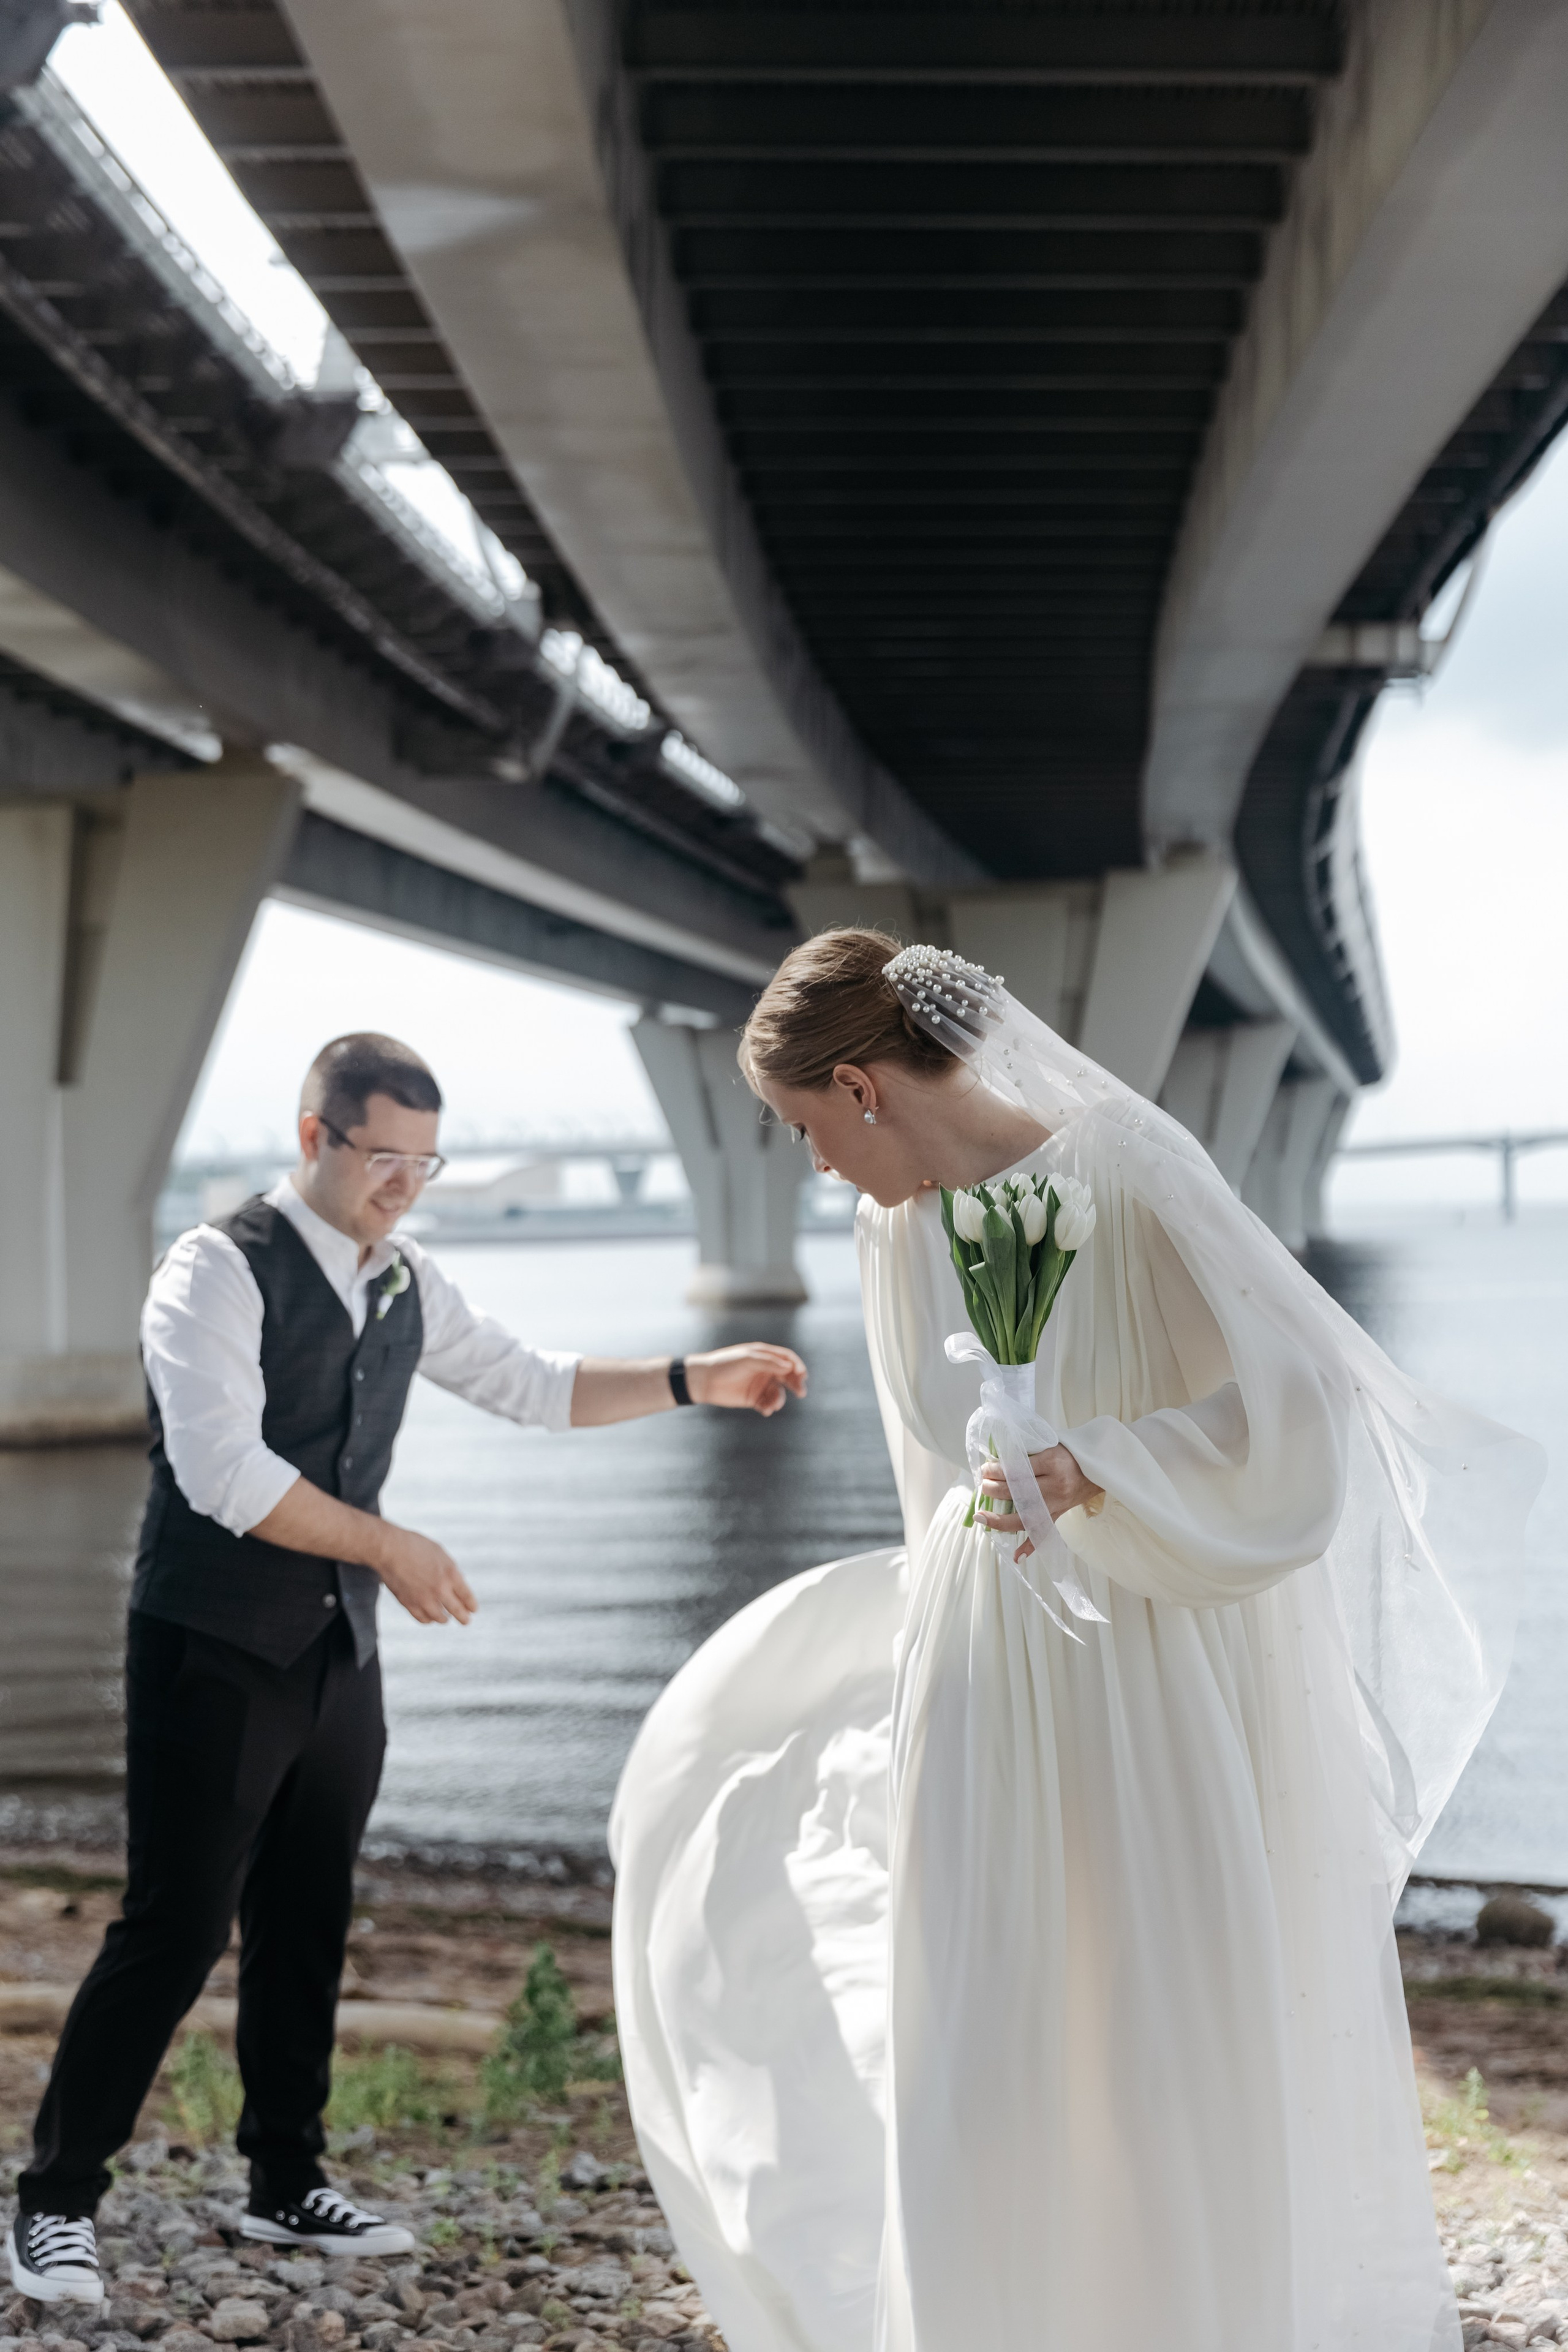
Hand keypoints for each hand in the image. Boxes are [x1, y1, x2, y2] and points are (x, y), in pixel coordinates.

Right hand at [372, 1523, 477, 1625]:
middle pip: (457, 1611)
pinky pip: (423, 1619)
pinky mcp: (409, 1604)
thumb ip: (450, 1571)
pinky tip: (430, 1617)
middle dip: (464, 1618)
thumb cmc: (415, 1546)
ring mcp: (424, 1599)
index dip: (471, 1605)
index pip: (467, 1597)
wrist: (390, 1549)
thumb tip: (456, 1586)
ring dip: (445, 1619)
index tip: (473, 1610)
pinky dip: (428, 1619)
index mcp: (450, 1574)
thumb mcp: (440, 1553)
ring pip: (440, 1619)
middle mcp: (440, 1589)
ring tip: (446, 1618)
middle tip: (466, 1621)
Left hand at [687, 1343, 807, 1415]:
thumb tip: (789, 1367)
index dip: (797, 1366)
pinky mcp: (753, 1399)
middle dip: (795, 1384)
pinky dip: (769, 1407)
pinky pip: (767, 1403)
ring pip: (778, 1393)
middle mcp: (765, 1370)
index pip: (787, 1359)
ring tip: (773, 1405)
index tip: (802, 1375)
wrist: (704, 1380)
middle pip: (787, 1376)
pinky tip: (765, 1410)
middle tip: (801, 1392)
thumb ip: (768, 1362)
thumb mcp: (747, 1359)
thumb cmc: (725, 1364)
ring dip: (779, 1399)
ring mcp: (760, 1385)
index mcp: (764, 1356)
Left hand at [976, 1446, 1103, 1558]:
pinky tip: (1016, 1557)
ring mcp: (1056, 1504)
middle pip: (1017, 1492)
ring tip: (981, 1515)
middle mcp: (1054, 1486)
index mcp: (1051, 1463)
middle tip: (983, 1485)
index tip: (985, 1469)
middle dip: (994, 1489)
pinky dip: (1030, 1547)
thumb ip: (1025, 1454)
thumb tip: (994, 1464)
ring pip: (1025, 1516)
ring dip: (1000, 1519)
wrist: (1095, 1470)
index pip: (1016, 1469)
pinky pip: (1043, 1534)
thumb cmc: (1068, 1455)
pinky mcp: (1058, 1516)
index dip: (996, 1471)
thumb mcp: (1048, 1446)